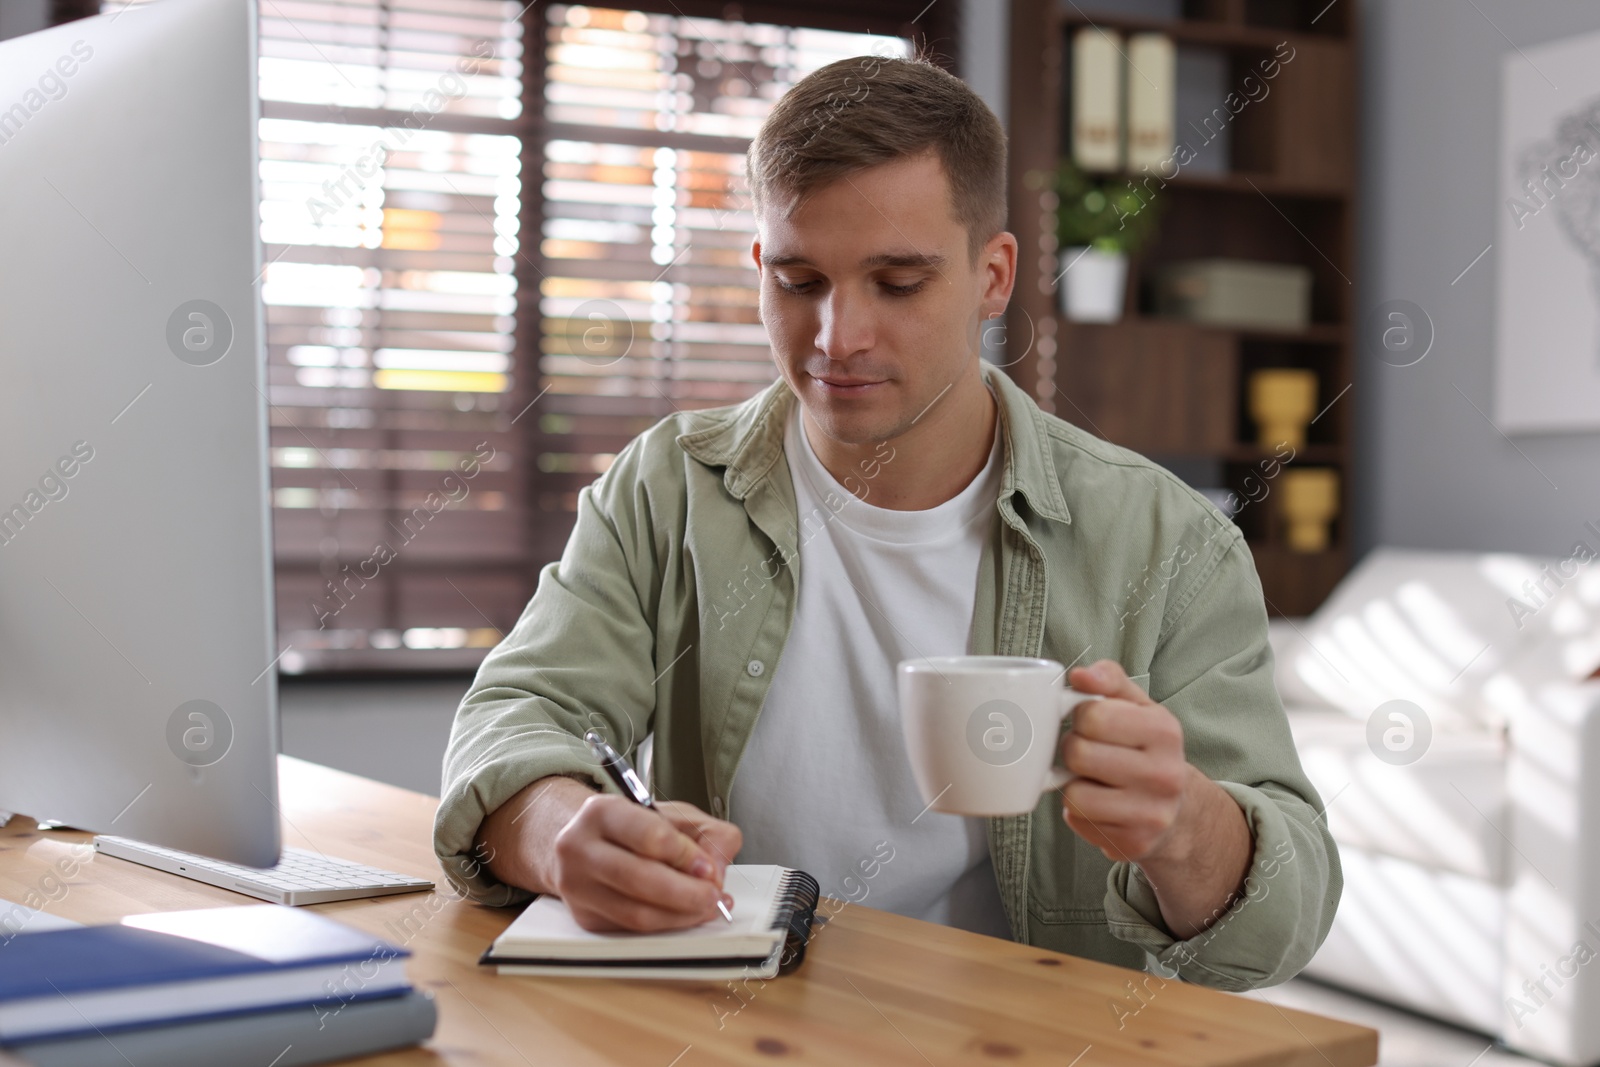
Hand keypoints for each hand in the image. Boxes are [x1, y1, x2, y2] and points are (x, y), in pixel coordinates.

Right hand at [550, 793, 742, 932]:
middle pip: (638, 879)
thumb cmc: (634, 828)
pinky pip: (632, 930)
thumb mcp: (676, 815)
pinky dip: (666, 926)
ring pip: (635, 914)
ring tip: (705, 907)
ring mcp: (576, 885)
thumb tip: (716, 871)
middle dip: (687, 893)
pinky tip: (686, 915)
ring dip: (680, 916)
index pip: (649, 837)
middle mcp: (580, 847)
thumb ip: (708, 834)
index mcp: (602, 812)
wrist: (588, 842)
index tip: (709, 868)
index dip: (686, 857)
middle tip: (713, 895)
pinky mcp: (585, 916)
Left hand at [1060, 660, 1188, 861]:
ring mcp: (1151, 814)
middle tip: (1089, 752)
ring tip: (1094, 779)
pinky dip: (1079, 810)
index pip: (1092, 716)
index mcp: (1164, 732)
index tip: (1092, 723)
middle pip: (1078, 754)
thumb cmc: (1147, 749)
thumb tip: (1080, 675)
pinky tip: (1100, 803)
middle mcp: (1164, 775)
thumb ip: (1110, 681)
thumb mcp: (1138, 707)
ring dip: (1074, 783)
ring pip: (1074, 793)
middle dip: (1074, 749)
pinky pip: (1078, 820)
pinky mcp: (1132, 844)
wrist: (1178, 810)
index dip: (1081, 717)